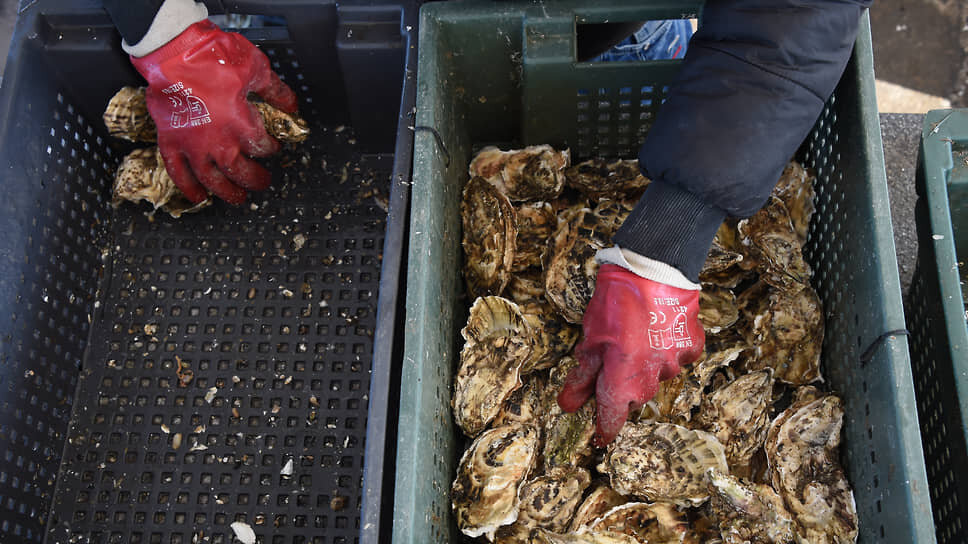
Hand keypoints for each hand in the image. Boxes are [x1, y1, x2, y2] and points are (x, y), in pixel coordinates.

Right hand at [130, 20, 297, 203]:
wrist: (172, 49)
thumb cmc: (212, 56)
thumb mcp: (255, 69)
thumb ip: (275, 91)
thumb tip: (291, 105)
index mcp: (241, 124)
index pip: (262, 146)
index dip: (271, 148)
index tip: (274, 147)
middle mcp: (217, 141)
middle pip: (240, 171)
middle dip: (254, 179)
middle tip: (262, 183)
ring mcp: (191, 144)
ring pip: (211, 179)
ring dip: (226, 192)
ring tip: (237, 199)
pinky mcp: (170, 140)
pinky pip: (178, 172)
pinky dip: (188, 187)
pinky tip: (197, 198)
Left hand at [557, 264, 704, 444]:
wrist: (654, 266)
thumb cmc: (616, 301)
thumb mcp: (590, 339)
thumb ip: (581, 376)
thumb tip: (568, 405)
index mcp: (624, 380)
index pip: (612, 417)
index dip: (604, 427)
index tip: (599, 435)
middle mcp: (653, 379)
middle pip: (633, 396)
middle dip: (620, 386)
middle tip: (611, 361)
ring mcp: (676, 364)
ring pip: (655, 376)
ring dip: (643, 365)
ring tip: (634, 336)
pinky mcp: (692, 347)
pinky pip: (675, 357)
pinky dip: (663, 349)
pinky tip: (655, 329)